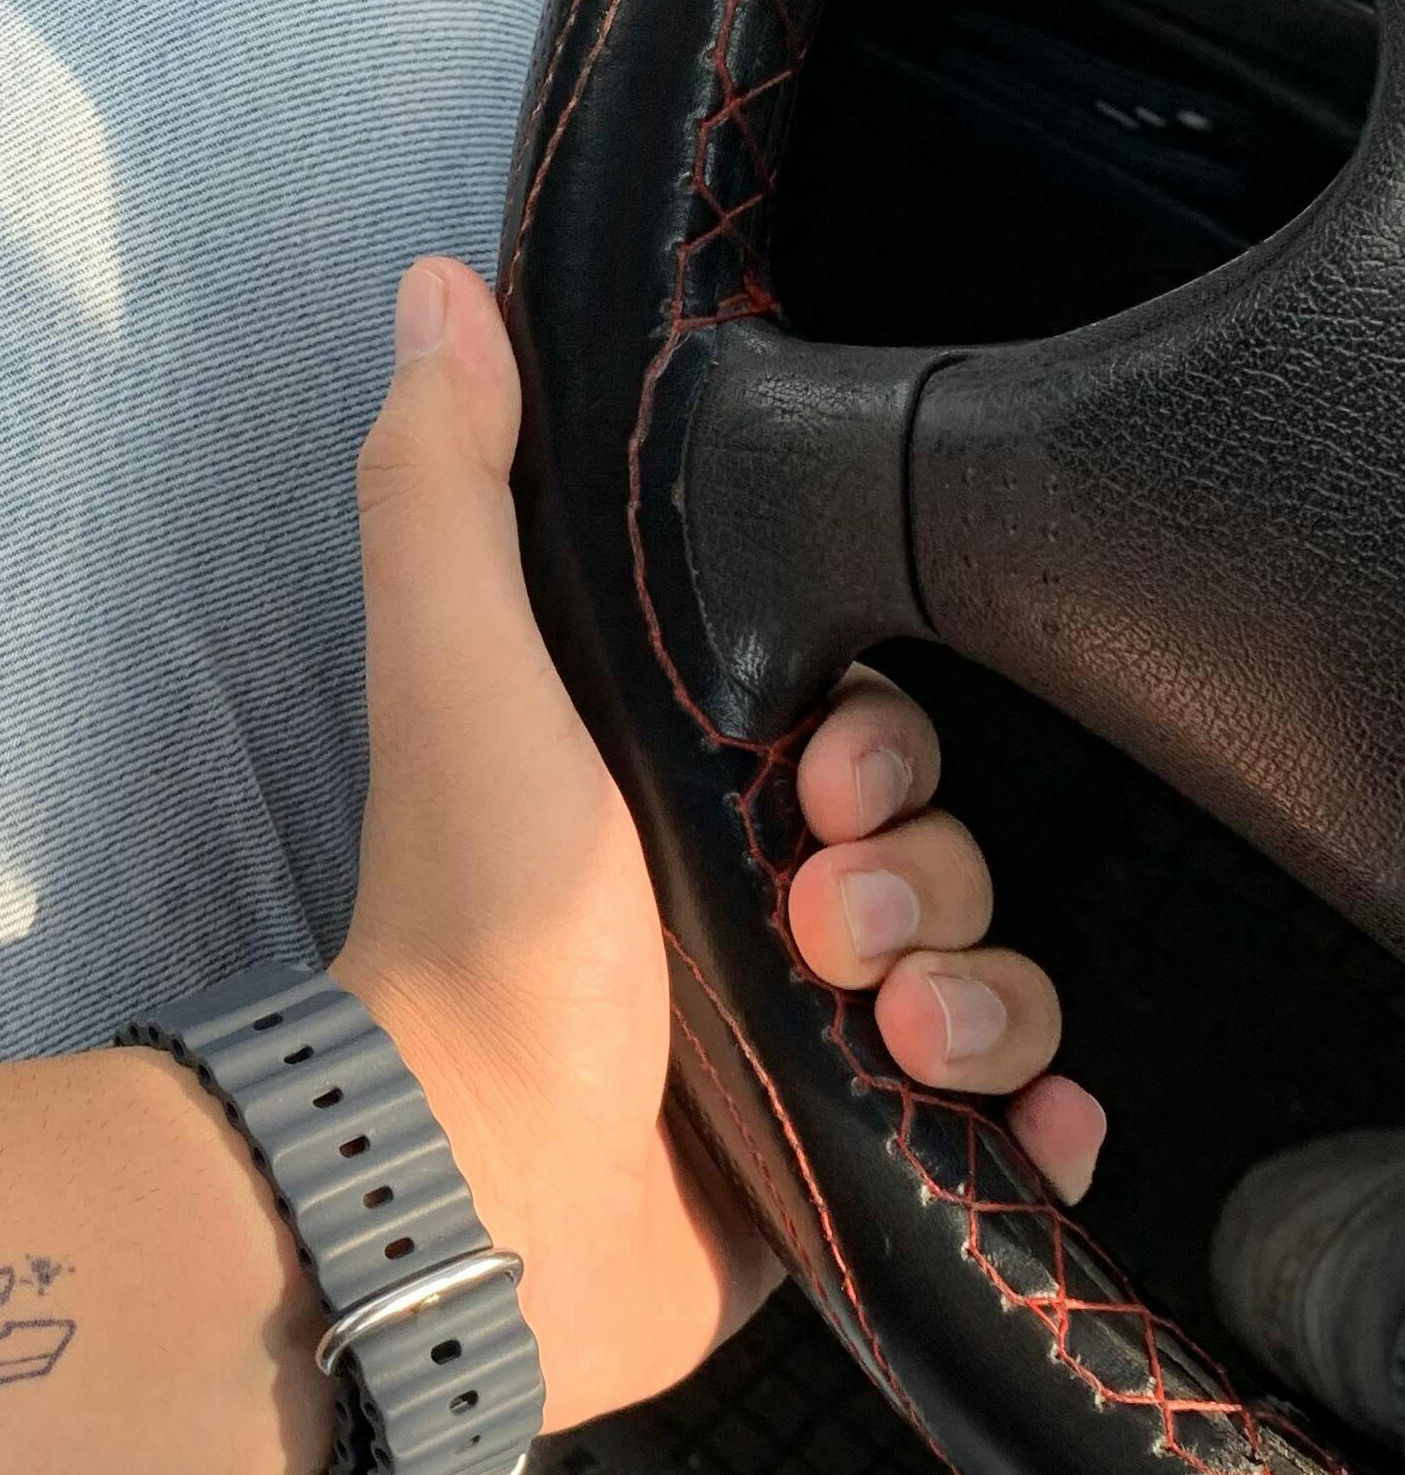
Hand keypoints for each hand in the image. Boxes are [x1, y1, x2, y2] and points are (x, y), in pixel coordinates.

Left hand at [330, 257, 1103, 1430]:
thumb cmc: (473, 925)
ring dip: (980, 997)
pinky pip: (999, 1120)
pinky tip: (1014, 1122)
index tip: (817, 779)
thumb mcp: (458, 668)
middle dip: (924, 874)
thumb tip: (443, 289)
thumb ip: (448, 482)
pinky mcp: (835, 1163)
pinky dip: (1032, 1115)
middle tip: (829, 918)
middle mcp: (731, 907)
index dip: (873, 742)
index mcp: (665, 789)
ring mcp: (791, 1043)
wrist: (478, 1186)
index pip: (860, 726)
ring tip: (889, 1031)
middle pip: (938, 848)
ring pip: (984, 979)